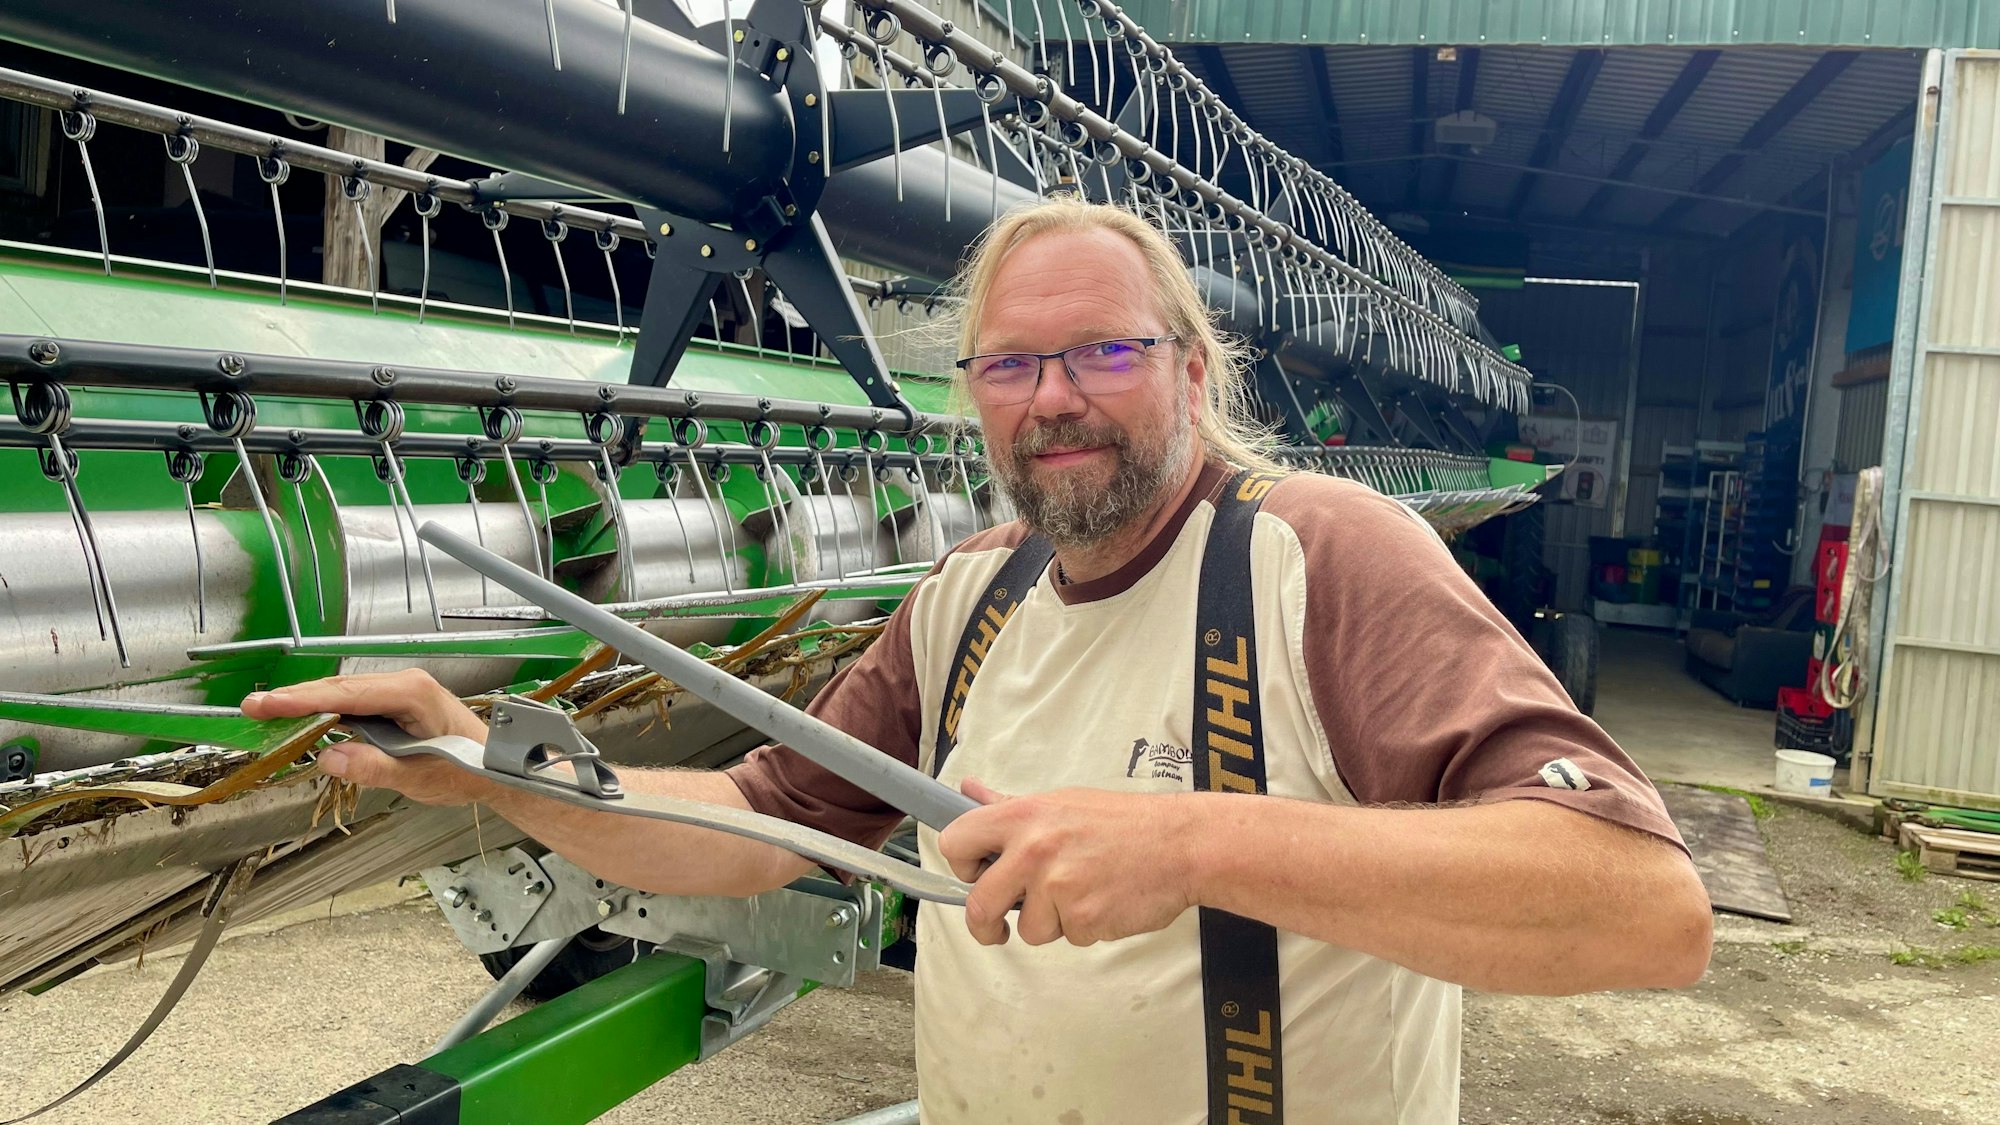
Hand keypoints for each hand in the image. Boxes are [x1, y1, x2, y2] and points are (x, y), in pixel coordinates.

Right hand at [241, 669, 494, 806]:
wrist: (497, 768)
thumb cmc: (468, 770)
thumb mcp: (419, 776)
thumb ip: (374, 768)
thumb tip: (328, 758)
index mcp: (411, 693)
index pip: (345, 694)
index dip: (301, 699)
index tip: (265, 704)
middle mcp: (404, 684)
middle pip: (339, 688)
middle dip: (294, 699)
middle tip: (252, 709)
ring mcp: (400, 691)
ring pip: (344, 695)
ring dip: (306, 704)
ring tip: (267, 714)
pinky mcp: (396, 704)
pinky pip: (354, 704)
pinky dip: (326, 712)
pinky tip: (302, 721)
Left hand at [937, 779, 1198, 947]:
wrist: (1180, 845)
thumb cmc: (1125, 823)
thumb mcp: (1062, 802)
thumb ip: (1009, 805)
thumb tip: (968, 792)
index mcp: (1023, 816)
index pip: (956, 842)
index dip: (962, 866)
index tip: (977, 875)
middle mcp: (1033, 850)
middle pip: (977, 906)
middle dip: (985, 925)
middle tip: (998, 926)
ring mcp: (1056, 887)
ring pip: (1027, 929)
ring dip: (1050, 923)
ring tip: (1081, 894)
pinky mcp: (1082, 919)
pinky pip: (1067, 938)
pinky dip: (1082, 928)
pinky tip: (1103, 901)